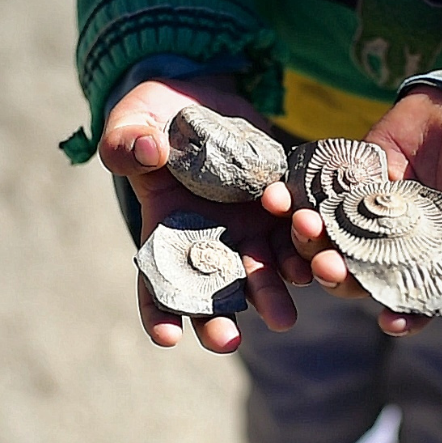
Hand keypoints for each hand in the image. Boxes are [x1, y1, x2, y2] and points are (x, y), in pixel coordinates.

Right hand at [102, 77, 310, 352]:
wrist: (202, 100)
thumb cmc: (153, 119)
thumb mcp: (131, 125)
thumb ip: (127, 142)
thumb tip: (149, 151)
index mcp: (166, 235)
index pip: (156, 285)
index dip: (159, 313)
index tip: (167, 337)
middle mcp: (210, 243)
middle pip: (214, 294)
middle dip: (220, 321)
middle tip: (228, 342)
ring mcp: (247, 228)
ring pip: (262, 273)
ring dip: (272, 295)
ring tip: (283, 317)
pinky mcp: (279, 207)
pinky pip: (295, 233)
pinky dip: (304, 247)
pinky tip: (314, 260)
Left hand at [262, 84, 441, 336]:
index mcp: (438, 258)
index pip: (419, 299)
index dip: (406, 315)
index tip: (388, 321)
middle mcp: (398, 245)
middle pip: (363, 275)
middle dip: (342, 277)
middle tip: (328, 267)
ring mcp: (368, 215)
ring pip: (332, 241)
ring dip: (311, 242)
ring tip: (302, 225)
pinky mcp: (348, 182)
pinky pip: (316, 198)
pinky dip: (294, 200)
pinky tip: (279, 198)